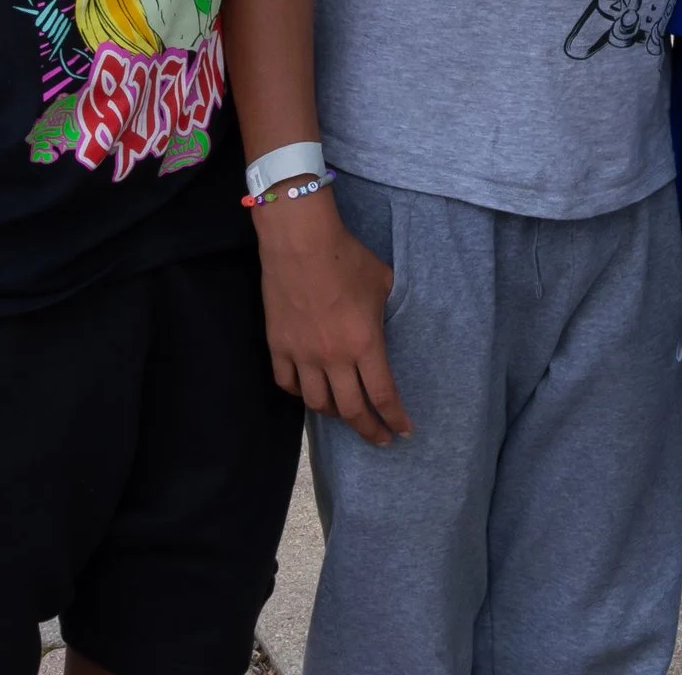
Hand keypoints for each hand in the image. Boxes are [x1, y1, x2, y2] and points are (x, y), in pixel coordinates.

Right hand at [255, 187, 411, 445]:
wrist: (301, 243)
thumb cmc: (347, 258)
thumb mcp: (383, 283)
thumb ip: (386, 311)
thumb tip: (386, 321)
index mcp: (365, 344)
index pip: (383, 395)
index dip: (395, 418)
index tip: (404, 431)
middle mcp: (334, 358)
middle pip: (351, 410)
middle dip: (369, 430)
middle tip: (380, 439)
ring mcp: (303, 355)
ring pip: (317, 403)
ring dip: (334, 414)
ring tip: (345, 413)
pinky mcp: (278, 346)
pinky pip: (287, 383)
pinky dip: (300, 393)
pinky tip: (310, 390)